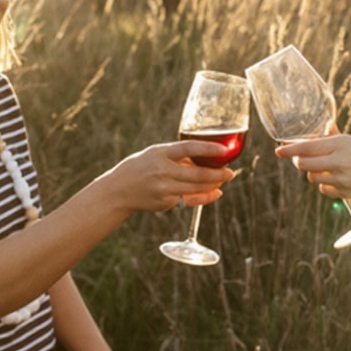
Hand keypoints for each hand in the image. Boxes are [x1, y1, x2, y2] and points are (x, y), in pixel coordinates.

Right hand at [102, 140, 234, 213]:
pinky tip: (214, 193)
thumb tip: (204, 158)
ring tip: (224, 180)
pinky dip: (204, 196)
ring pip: (197, 188)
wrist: (118, 190)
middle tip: (231, 172)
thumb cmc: (140, 168)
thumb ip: (177, 156)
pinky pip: (190, 200)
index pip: (189, 148)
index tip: (224, 149)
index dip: (208, 148)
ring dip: (214, 185)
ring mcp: (164, 189)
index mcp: (161, 154)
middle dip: (218, 174)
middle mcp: (163, 171)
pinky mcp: (165, 203)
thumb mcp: (155, 154)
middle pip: (198, 173)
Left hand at [276, 134, 350, 204]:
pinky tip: (338, 179)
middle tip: (303, 159)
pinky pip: (324, 189)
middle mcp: (337, 161)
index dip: (289, 149)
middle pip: (303, 164)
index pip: (306, 147)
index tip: (278, 150)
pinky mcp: (344, 193)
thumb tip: (324, 130)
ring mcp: (340, 179)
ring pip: (312, 178)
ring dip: (314, 173)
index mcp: (339, 144)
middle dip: (300, 162)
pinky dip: (326, 185)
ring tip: (328, 168)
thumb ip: (335, 138)